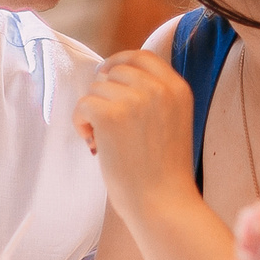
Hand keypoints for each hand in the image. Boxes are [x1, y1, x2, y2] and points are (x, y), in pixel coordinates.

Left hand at [71, 49, 195, 216]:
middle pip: (116, 71)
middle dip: (104, 93)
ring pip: (97, 88)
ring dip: (93, 111)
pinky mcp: (111, 115)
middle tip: (105, 124)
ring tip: (104, 140)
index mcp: (178, 89)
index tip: (106, 74)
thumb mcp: (173, 121)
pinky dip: (81, 122)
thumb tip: (111, 77)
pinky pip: (83, 104)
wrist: (163, 202)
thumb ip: (153, 98)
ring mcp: (135, 100)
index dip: (120, 61)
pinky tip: (93, 142)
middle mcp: (159, 88)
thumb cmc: (163, 172)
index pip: (142, 57)